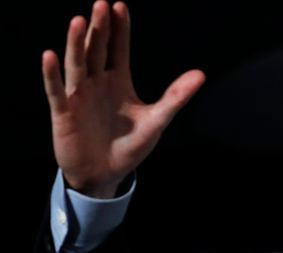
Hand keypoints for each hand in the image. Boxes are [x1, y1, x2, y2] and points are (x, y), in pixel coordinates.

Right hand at [42, 1, 204, 197]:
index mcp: (118, 81)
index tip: (120, 6)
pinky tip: (50, 56)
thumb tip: (201, 74)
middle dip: (100, 28)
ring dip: (76, 44)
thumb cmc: (129, 146)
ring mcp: (79, 96)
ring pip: (77, 65)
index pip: (119, 49)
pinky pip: (56, 91)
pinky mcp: (64, 113)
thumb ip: (176, 97)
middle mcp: (97, 83)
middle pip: (97, 50)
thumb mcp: (157, 120)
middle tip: (101, 4)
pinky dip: (53, 75)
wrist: (105, 175)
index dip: (120, 29)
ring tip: (79, 20)